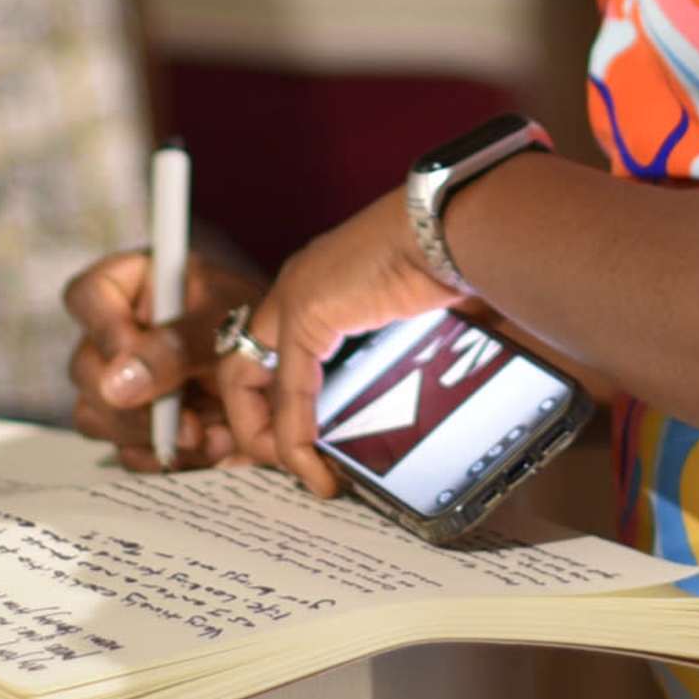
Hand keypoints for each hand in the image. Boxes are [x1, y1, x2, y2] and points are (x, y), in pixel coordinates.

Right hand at [63, 247, 262, 471]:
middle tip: (187, 420)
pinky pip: (125, 450)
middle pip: (85, 370)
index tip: (141, 358)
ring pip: (96, 416)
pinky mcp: (133, 421)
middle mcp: (113, 331)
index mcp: (130, 283)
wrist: (276, 362)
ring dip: (151, 435)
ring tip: (210, 434)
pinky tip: (206, 447)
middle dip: (135, 405)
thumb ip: (174, 347)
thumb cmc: (247, 322)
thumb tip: (115, 385)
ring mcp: (118, 379)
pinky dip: (165, 456)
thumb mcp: (222, 324)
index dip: (105, 330)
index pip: (86, 297)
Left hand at [245, 189, 476, 498]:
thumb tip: (438, 397)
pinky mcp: (307, 310)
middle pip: (240, 368)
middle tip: (288, 468)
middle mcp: (299, 288)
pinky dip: (294, 434)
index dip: (273, 407)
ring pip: (243, 378)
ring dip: (263, 436)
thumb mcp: (421, 321)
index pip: (271, 355)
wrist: (458, 225)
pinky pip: (287, 390)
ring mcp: (295, 295)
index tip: (301, 450)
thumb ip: (406, 356)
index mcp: (323, 287)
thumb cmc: (455, 260)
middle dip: (252, 427)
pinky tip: (312, 463)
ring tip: (300, 473)